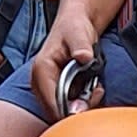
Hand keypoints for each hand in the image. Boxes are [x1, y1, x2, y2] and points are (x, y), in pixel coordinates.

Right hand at [30, 0, 101, 116]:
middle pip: (56, 112)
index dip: (72, 108)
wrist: (75, 24)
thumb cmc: (75, 27)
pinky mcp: (55, 92)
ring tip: (95, 88)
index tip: (91, 99)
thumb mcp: (79, 33)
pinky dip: (81, 102)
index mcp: (41, 70)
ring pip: (63, 112)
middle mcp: (40, 83)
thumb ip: (81, 46)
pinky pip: (67, 106)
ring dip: (82, 105)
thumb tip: (83, 57)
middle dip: (79, 107)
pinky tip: (90, 90)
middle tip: (97, 91)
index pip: (52, 103)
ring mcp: (47, 89)